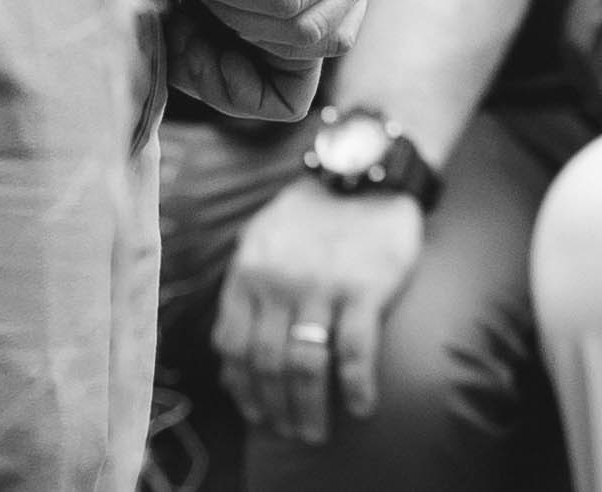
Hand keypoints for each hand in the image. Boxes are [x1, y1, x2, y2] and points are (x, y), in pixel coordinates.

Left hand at [214, 176, 416, 442]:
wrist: (369, 168)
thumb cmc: (314, 211)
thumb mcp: (262, 239)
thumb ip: (246, 287)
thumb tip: (232, 349)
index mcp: (248, 273)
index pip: (232, 348)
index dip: (242, 388)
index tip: (257, 412)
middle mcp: (277, 283)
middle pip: (266, 365)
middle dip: (275, 409)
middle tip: (290, 432)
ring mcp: (320, 286)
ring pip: (304, 366)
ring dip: (308, 408)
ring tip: (316, 431)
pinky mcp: (363, 287)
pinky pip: (354, 351)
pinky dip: (356, 386)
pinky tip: (361, 406)